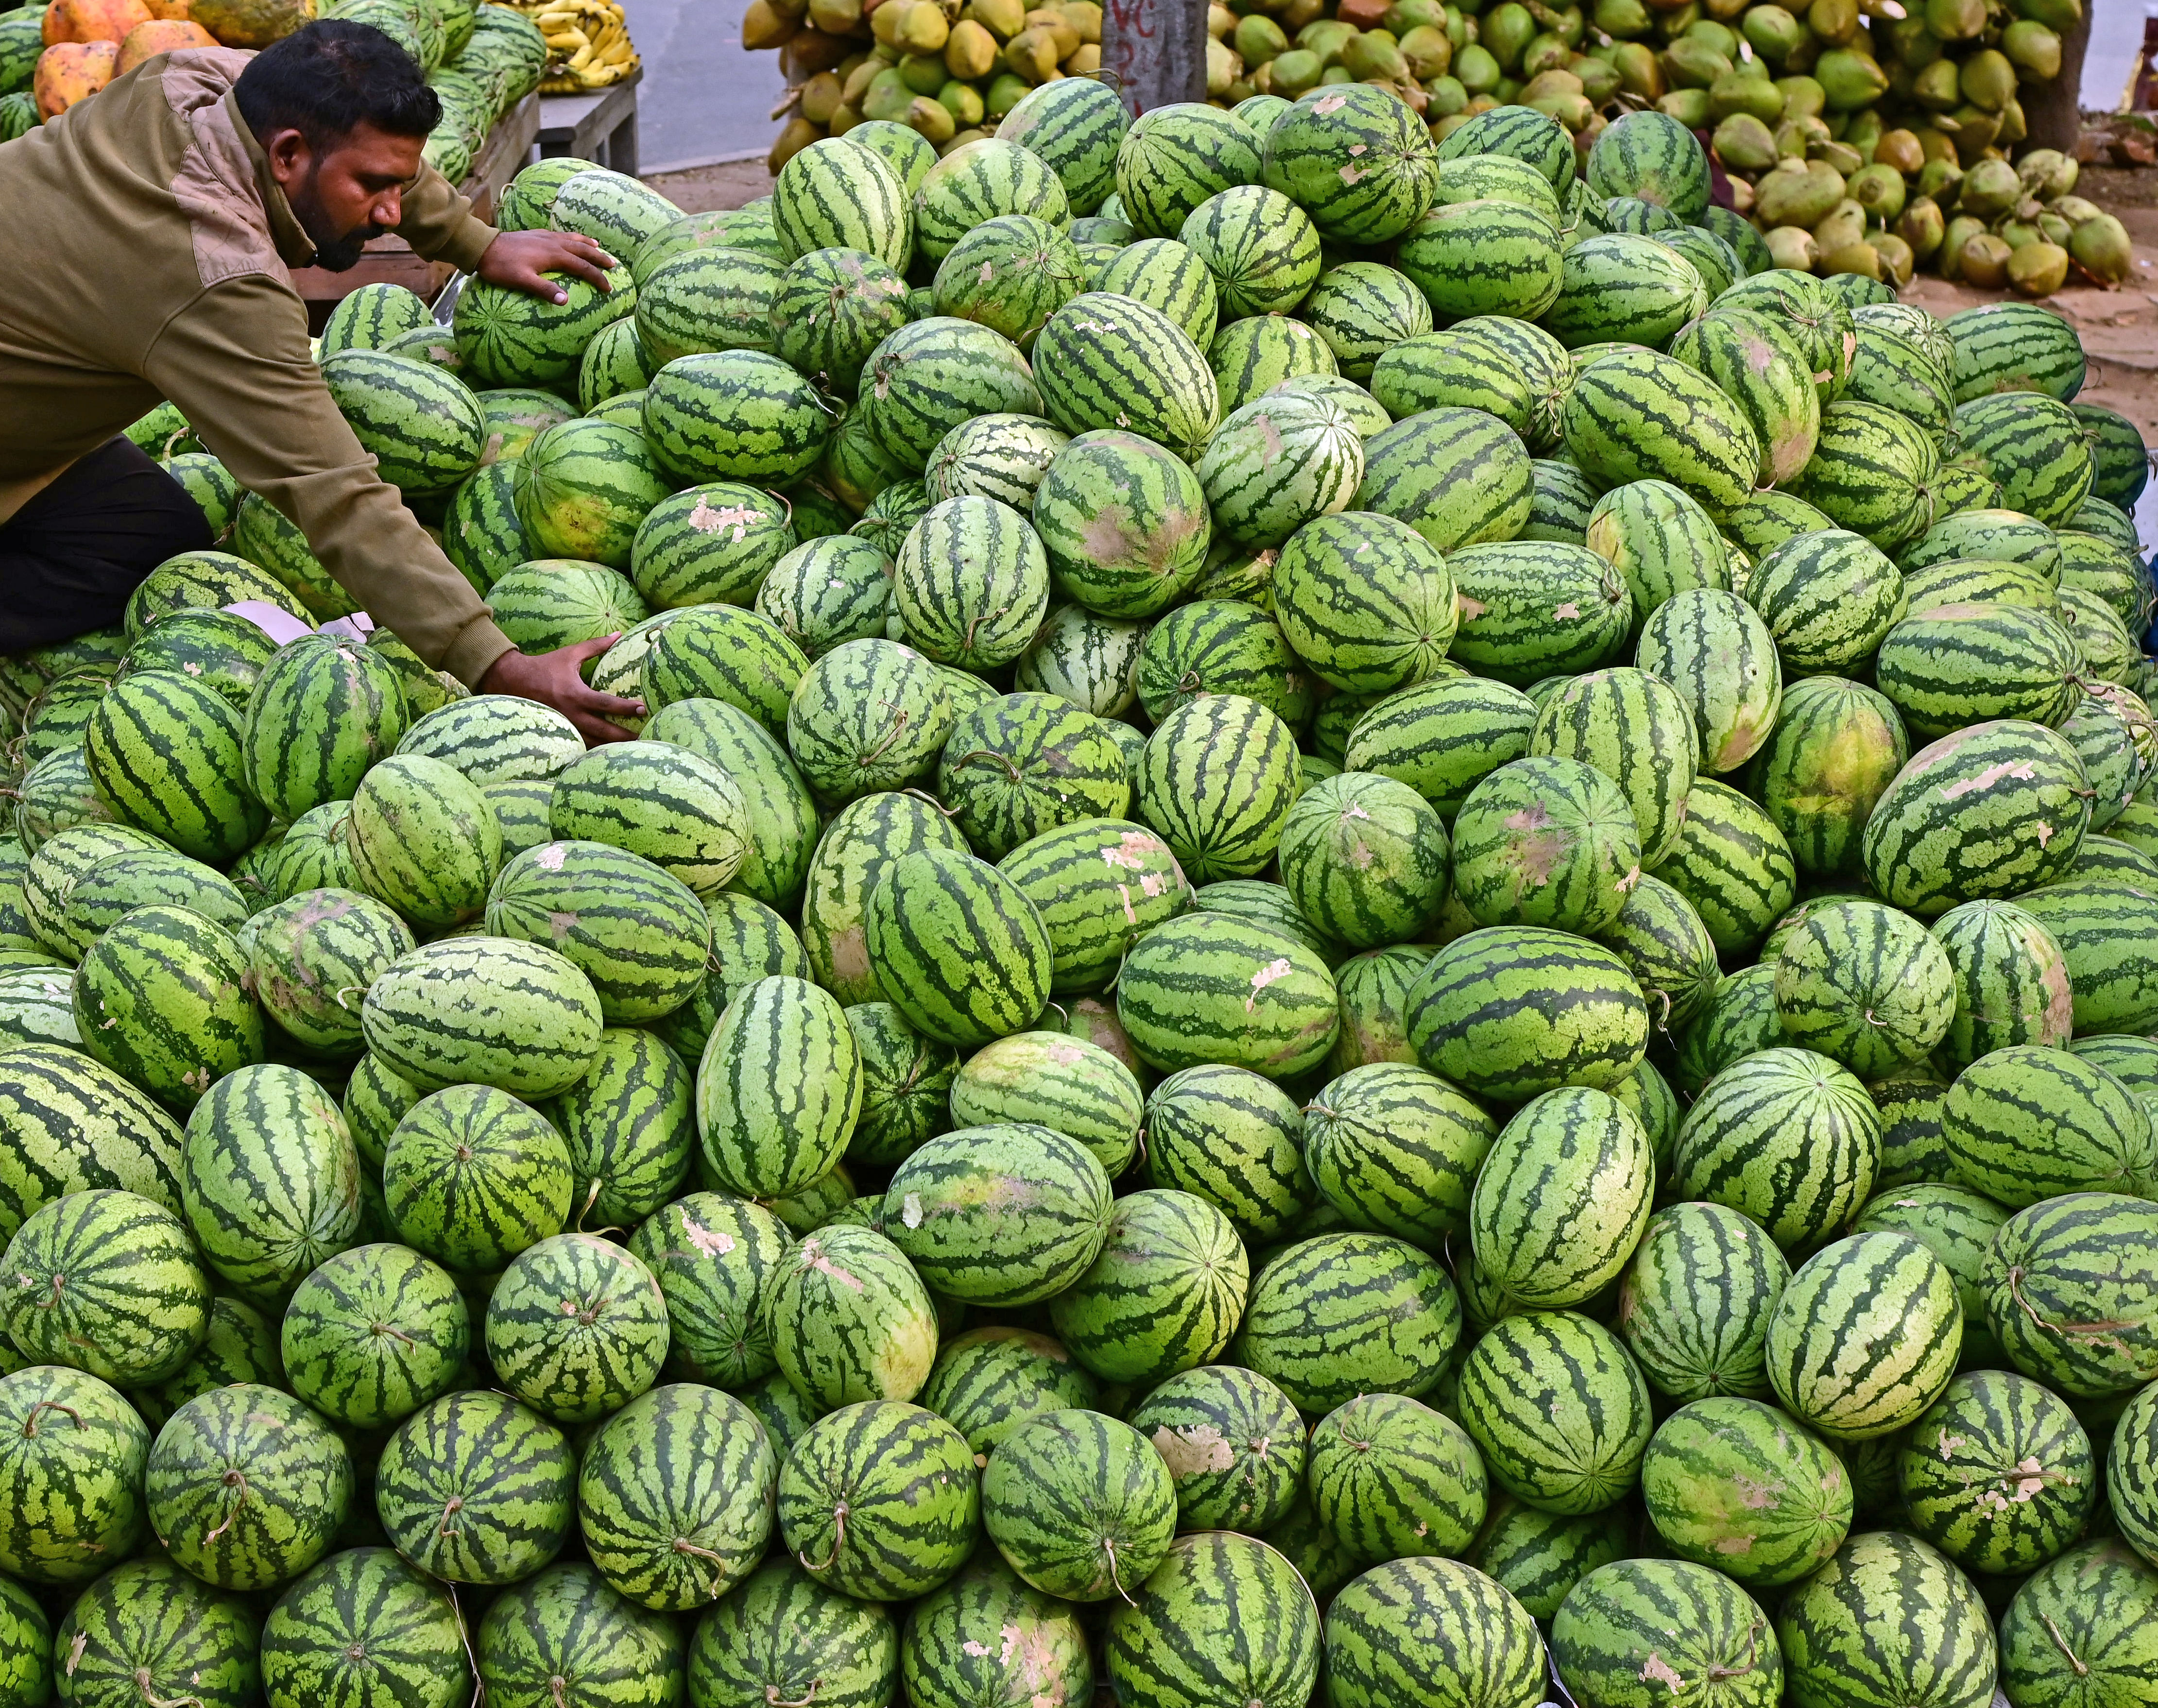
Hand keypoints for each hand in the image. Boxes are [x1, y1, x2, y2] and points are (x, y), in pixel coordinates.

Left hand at [475, 230, 615, 303]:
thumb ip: (544, 290)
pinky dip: (572, 237)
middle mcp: (553, 242)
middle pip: (582, 249)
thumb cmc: (501, 267)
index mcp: (553, 254)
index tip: (609, 288)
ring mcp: (545, 236)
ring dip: (588, 244)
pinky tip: (571, 239)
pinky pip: (561, 234)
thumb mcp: (522, 281)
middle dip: (599, 257)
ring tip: (599, 246)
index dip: (597, 277)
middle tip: (613, 265)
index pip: (582, 266)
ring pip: (573, 238)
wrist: (483, 247)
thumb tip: (565, 301)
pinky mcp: (537, 234)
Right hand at [479, 637, 642, 744]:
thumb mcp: (570, 654)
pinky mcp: (559, 733)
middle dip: (624, 736)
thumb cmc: (545, 666)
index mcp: (575, 694)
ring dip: (611, 746)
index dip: (625, 708)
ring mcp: (564, 726)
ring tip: (631, 749)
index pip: (606, 704)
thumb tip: (618, 634)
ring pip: (592, 742)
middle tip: (644, 737)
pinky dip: (594, 749)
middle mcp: (571, 714)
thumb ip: (596, 646)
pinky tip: (608, 753)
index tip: (643, 709)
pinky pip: (579, 745)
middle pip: (603, 731)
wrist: (513, 681)